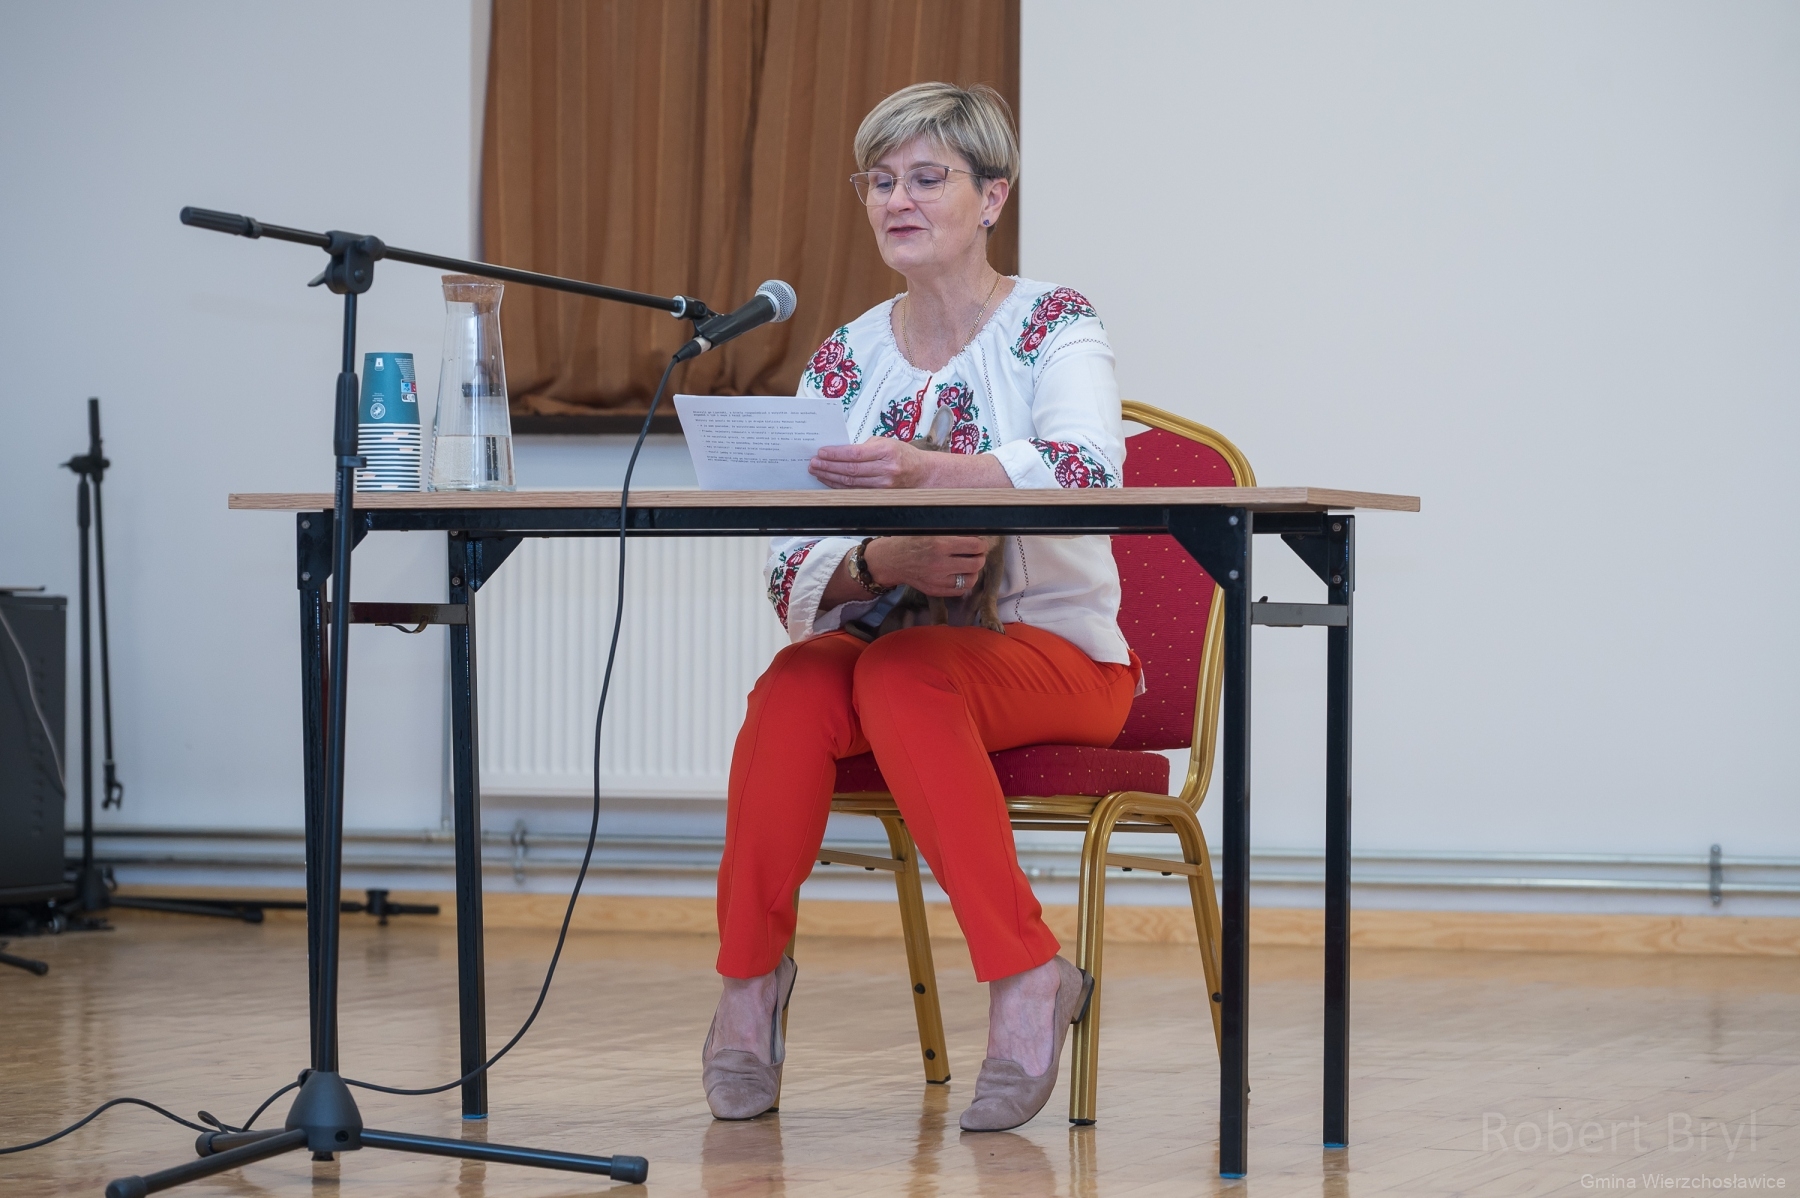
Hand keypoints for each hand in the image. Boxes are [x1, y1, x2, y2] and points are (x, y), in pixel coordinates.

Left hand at [810, 438, 933, 488]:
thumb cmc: (903, 455)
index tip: (821, 452)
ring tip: (817, 471)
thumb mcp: (886, 442)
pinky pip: (855, 491)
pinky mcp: (880, 495)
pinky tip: (829, 481)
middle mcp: (886, 470)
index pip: (855, 454)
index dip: (836, 454)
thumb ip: (864, 447)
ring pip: (851, 483)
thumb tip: (840, 451)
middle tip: (813, 463)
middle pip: (851, 470)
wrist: (923, 474)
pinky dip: (840, 487)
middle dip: (828, 467)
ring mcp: (883, 486)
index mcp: (887, 452)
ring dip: (830, 478)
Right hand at [865, 536, 993, 597]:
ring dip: (973, 572)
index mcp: (940, 544)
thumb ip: (952, 534)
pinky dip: (963, 583)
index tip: (980, 544)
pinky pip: (959, 591)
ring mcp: (937, 580)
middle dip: (979, 558)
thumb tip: (975, 535)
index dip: (981, 545)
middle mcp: (940, 564)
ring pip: (970, 580)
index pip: (974, 546)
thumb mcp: (930, 531)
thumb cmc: (910, 542)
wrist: (891, 560)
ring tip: (968, 566)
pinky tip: (959, 575)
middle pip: (976, 564)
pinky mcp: (934, 590)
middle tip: (976, 554)